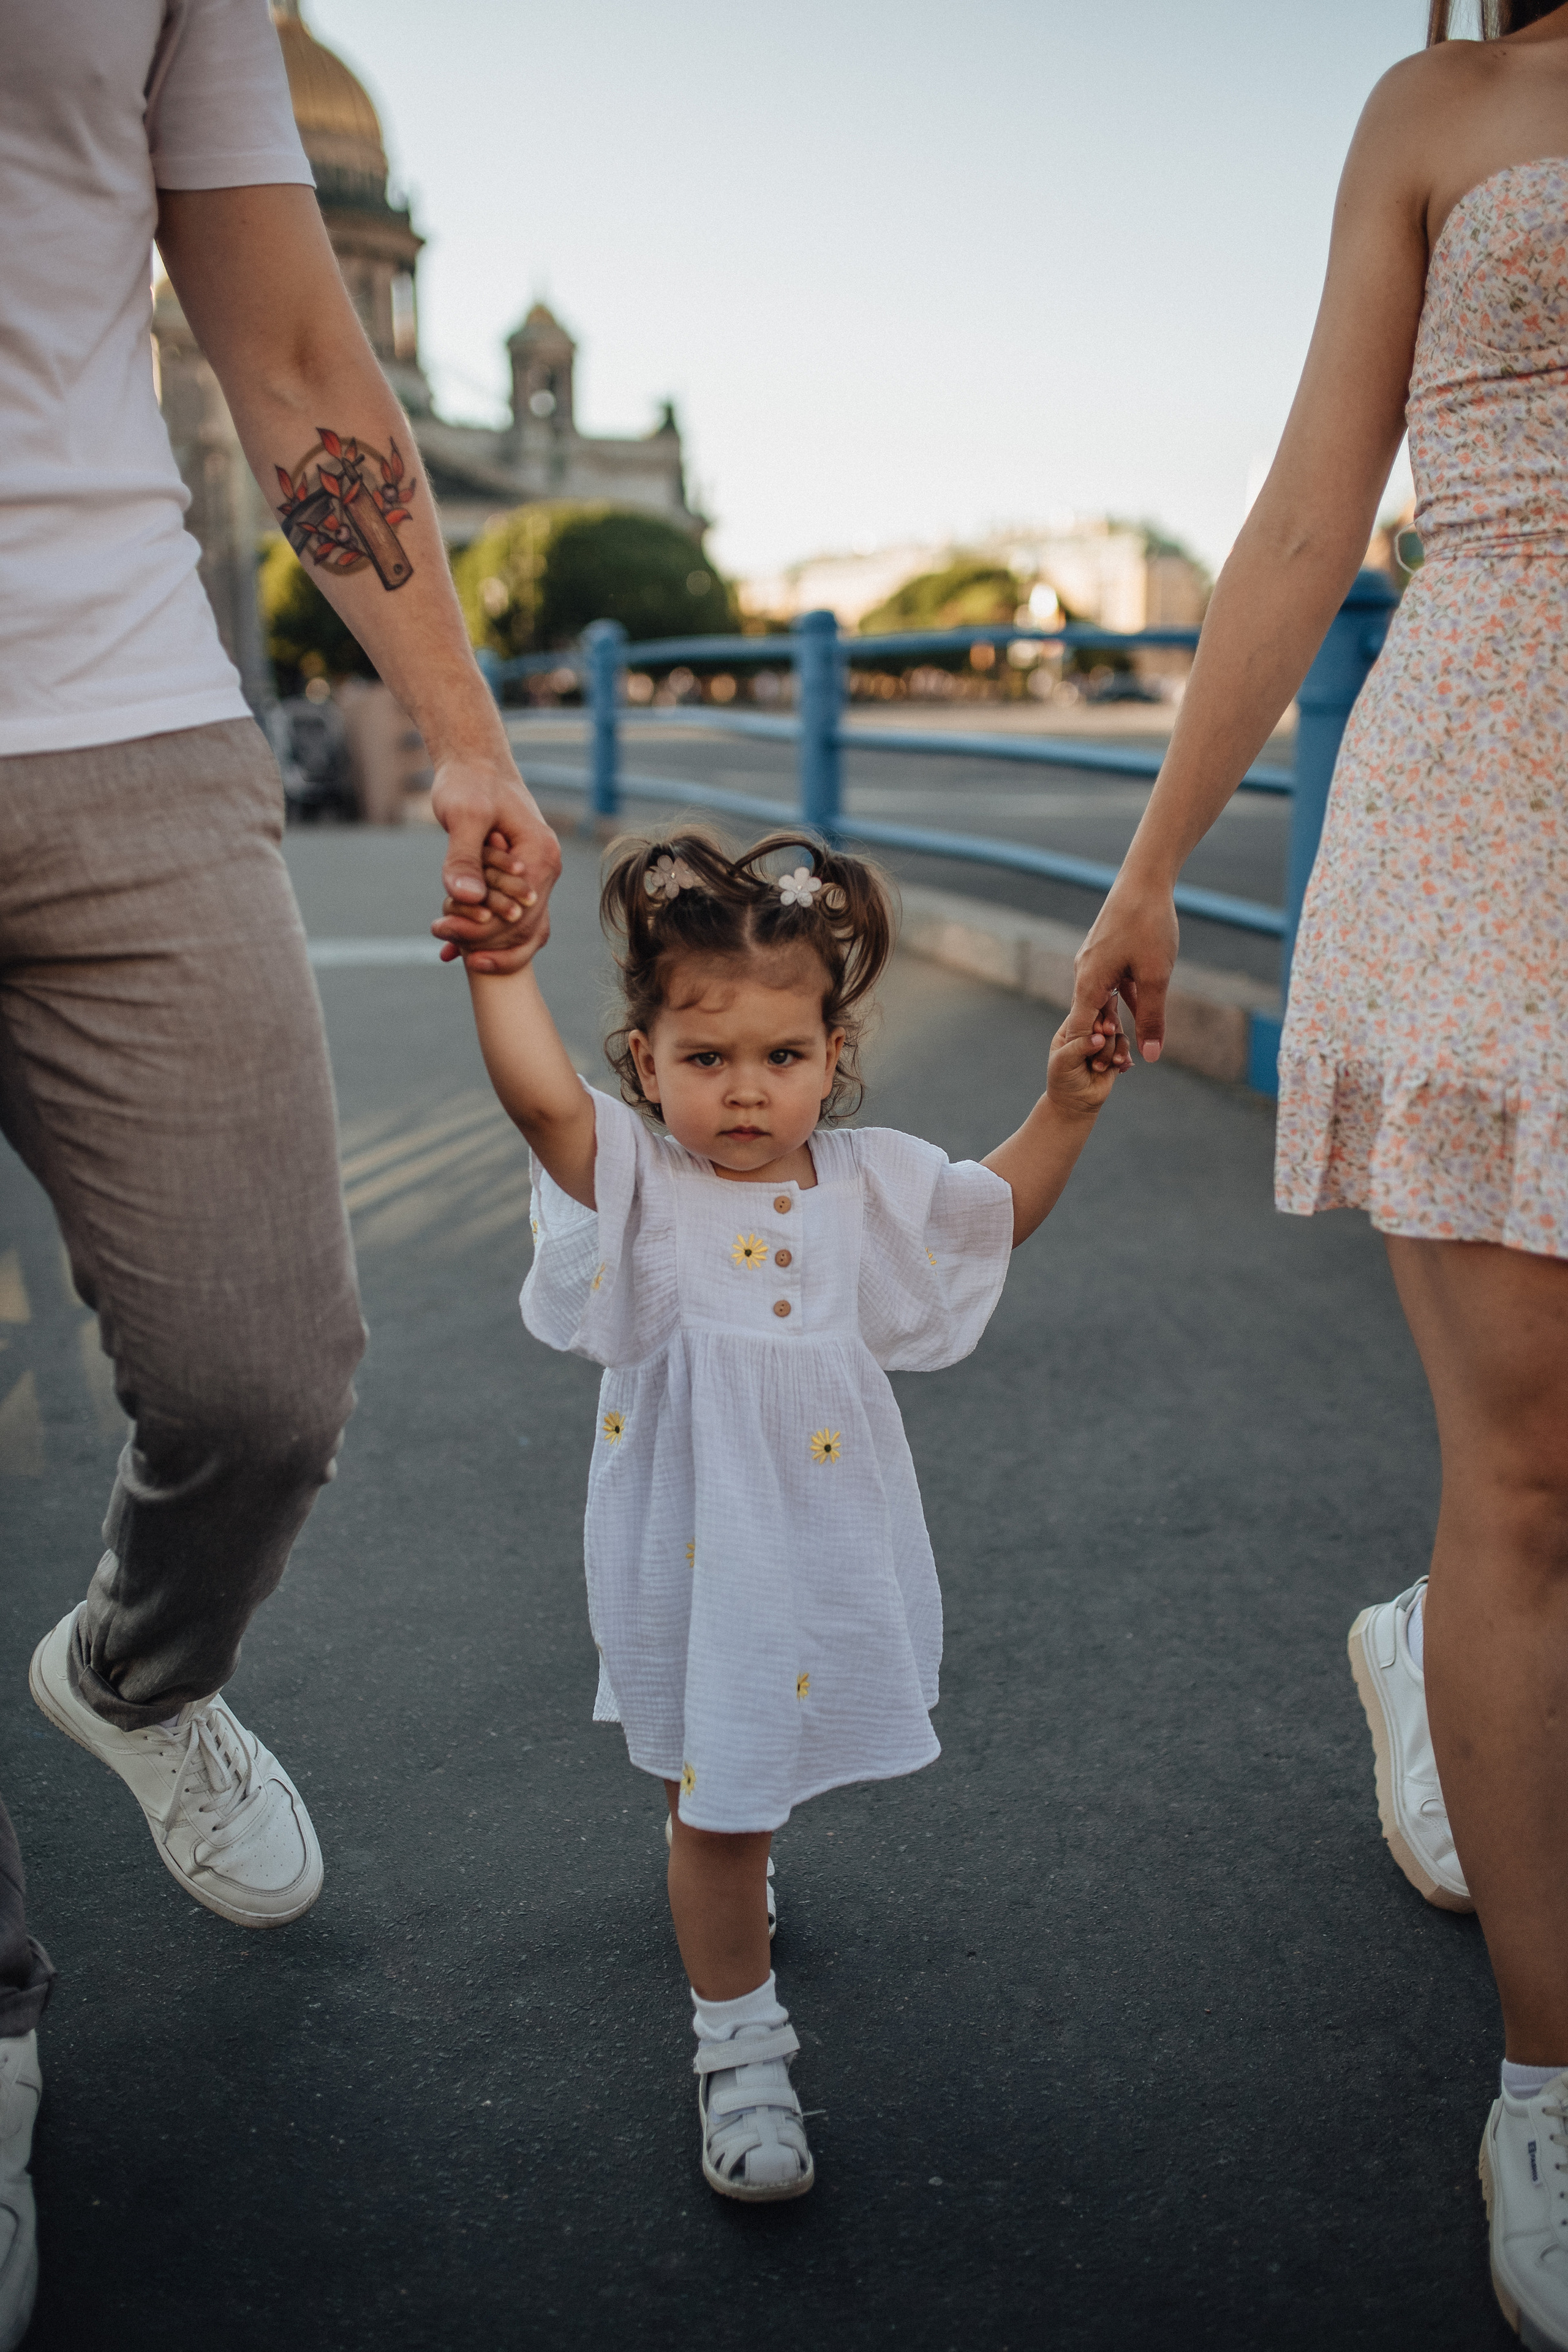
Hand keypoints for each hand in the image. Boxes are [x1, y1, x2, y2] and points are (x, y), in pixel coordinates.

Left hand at [430, 761, 561, 971]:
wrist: (474, 762)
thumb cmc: (469, 782)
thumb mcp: (463, 816)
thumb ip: (464, 858)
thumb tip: (468, 899)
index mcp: (540, 855)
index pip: (520, 914)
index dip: (482, 930)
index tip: (443, 929)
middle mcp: (546, 868)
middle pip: (522, 927)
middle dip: (481, 938)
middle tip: (440, 936)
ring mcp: (537, 874)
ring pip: (519, 928)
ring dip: (484, 940)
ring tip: (446, 941)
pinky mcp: (520, 876)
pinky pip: (509, 915)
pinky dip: (484, 932)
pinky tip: (454, 945)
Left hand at [1046, 997, 1130, 1117]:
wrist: (1075, 1104)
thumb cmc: (1063, 1080)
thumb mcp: (1064, 1061)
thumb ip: (1080, 1046)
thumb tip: (1100, 1037)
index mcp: (1071, 1027)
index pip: (1084, 1009)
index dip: (1094, 1014)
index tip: (1097, 1028)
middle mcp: (1088, 1031)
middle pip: (1105, 1015)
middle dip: (1107, 1027)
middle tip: (1104, 1036)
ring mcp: (1103, 1041)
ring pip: (1117, 1031)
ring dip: (1110, 1047)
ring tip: (1099, 1066)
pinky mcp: (1115, 1053)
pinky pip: (1124, 1045)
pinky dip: (1122, 1054)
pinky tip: (1116, 1065)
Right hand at [1068, 871, 1179, 1062]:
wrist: (1145, 878)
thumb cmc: (1149, 925)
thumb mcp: (1155, 977)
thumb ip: (1152, 1018)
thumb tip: (1151, 1056)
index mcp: (1088, 982)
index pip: (1081, 1029)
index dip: (1093, 1053)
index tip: (1107, 1073)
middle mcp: (1084, 972)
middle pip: (1090, 1017)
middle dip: (1106, 1041)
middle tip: (1124, 1066)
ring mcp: (1094, 960)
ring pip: (1102, 999)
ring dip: (1116, 1020)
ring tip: (1130, 1045)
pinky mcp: (1105, 951)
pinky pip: (1110, 982)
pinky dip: (1122, 998)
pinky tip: (1138, 1007)